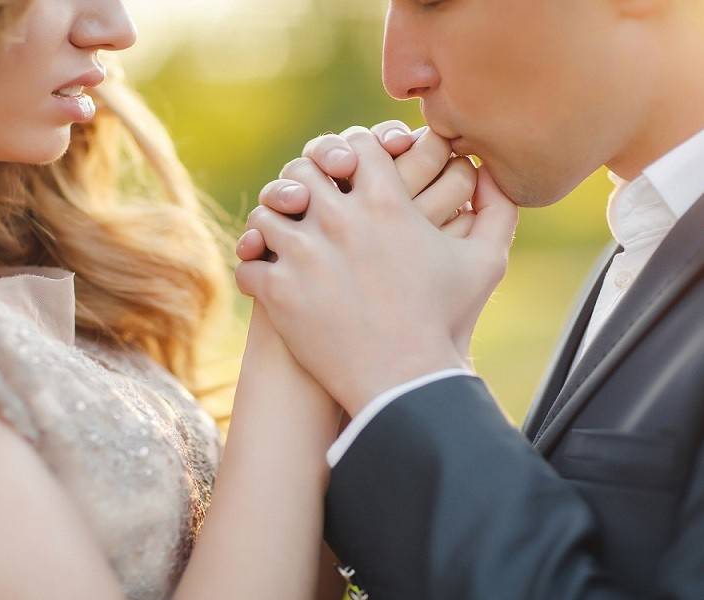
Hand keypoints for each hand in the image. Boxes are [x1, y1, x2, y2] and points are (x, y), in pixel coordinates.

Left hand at [234, 126, 517, 416]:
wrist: (405, 382)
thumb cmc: (445, 321)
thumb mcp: (485, 262)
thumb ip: (496, 210)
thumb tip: (491, 173)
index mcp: (386, 203)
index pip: (354, 144)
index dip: (349, 151)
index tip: (346, 171)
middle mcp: (340, 220)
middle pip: (301, 170)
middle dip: (304, 181)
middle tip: (306, 201)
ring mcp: (304, 255)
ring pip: (266, 212)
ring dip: (273, 223)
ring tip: (282, 238)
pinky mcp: (279, 291)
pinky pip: (249, 261)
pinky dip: (254, 265)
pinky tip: (268, 275)